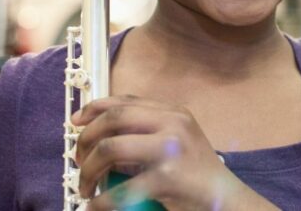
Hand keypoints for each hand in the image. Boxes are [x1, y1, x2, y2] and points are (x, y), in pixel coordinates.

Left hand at [71, 95, 278, 210]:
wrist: (225, 199)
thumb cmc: (194, 173)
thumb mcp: (176, 139)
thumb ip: (146, 130)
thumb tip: (98, 132)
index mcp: (173, 112)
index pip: (125, 101)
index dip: (94, 109)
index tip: (75, 122)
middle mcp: (173, 124)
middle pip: (113, 119)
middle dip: (85, 139)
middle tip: (77, 160)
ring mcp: (171, 150)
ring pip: (110, 149)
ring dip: (88, 169)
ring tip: (85, 186)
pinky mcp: (168, 178)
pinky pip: (121, 189)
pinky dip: (101, 202)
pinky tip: (95, 206)